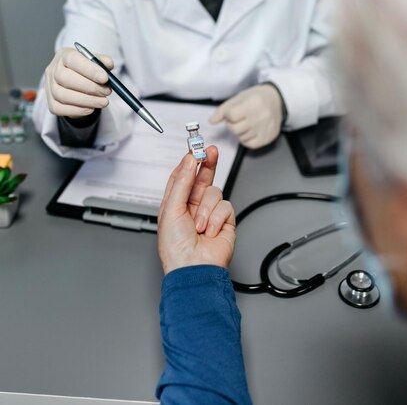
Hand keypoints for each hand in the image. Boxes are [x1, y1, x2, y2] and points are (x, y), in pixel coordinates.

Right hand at [45, 47, 112, 118]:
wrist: (76, 85)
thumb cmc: (86, 70)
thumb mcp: (95, 62)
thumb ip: (102, 61)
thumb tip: (108, 64)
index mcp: (64, 55)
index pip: (72, 59)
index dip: (89, 69)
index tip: (105, 78)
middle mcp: (53, 69)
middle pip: (65, 78)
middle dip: (89, 87)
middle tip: (107, 92)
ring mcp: (49, 87)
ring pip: (63, 95)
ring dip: (86, 100)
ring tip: (103, 102)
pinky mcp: (50, 103)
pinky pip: (59, 109)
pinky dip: (77, 110)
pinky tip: (91, 109)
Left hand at [158, 146, 235, 274]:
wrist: (194, 269)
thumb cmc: (175, 248)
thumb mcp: (170, 209)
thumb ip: (182, 182)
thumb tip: (189, 161)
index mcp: (175, 203)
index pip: (182, 176)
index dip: (189, 162)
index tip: (194, 148)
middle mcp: (192, 206)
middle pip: (202, 177)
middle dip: (207, 163)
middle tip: (210, 150)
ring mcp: (209, 213)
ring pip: (214, 192)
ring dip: (205, 209)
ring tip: (199, 225)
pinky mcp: (225, 221)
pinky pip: (225, 206)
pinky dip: (216, 219)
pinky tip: (210, 231)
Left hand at [210, 84, 282, 148]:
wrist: (276, 100)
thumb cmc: (254, 98)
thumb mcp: (238, 98)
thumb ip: (223, 110)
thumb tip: (211, 121)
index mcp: (253, 103)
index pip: (231, 115)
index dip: (228, 115)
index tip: (232, 112)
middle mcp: (261, 117)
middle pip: (235, 129)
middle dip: (231, 125)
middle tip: (237, 119)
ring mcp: (265, 129)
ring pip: (241, 138)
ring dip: (239, 132)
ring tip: (245, 123)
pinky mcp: (268, 138)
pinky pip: (250, 145)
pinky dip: (246, 139)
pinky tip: (249, 131)